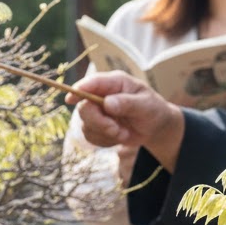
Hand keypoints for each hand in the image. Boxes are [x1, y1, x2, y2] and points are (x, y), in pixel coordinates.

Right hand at [66, 71, 185, 171]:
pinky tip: (118, 136)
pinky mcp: (96, 126)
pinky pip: (90, 137)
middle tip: (115, 129)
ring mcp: (97, 111)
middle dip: (99, 122)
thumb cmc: (153, 109)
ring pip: (86, 125)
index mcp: (114, 83)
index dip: (79, 90)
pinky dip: (105, 141)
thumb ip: (128, 103)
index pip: (91, 83)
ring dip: (106, 134)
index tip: (70, 99)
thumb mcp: (146, 105)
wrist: (155, 127)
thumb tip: (107, 103)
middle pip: (84, 107)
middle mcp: (102, 95)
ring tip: (124, 133)